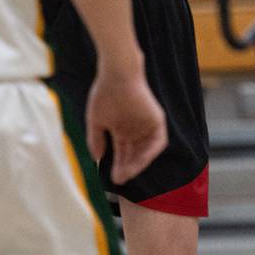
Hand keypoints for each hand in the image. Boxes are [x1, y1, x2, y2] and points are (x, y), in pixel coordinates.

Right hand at [85, 61, 166, 184]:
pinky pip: (158, 142)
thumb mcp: (96, 120)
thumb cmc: (104, 94)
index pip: (122, 152)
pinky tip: (141, 161)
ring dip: (138, 163)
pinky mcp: (156, 120)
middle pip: (133, 155)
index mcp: (121, 128)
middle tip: (120, 179)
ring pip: (145, 151)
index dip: (118, 165)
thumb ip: (96, 139)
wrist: (117, 75)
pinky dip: (151, 153)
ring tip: (128, 172)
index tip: (111, 178)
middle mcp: (135, 129)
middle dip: (127, 168)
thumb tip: (97, 158)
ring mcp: (146, 125)